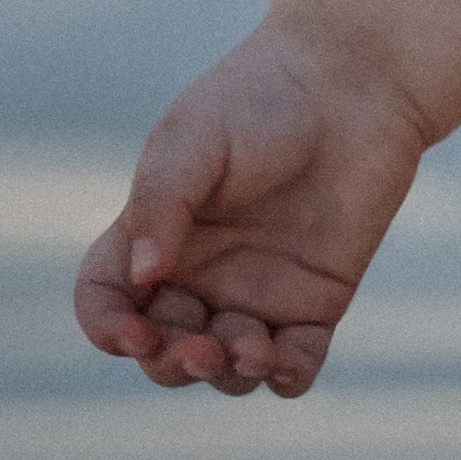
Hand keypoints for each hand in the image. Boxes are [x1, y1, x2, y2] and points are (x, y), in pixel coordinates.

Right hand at [72, 24, 429, 398]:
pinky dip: (288, 377)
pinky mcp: (317, 300)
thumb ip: (160, 205)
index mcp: (153, 235)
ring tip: (250, 345)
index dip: (107, 328)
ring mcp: (257, 291)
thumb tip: (144, 276)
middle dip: (172, 363)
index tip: (133, 333)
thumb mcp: (191, 141)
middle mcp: (199, 273)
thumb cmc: (261, 99)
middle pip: (163, 351)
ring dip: (228, 373)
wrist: (353, 83)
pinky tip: (286, 363)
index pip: (107, 301)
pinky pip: (296, 363)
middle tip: (200, 347)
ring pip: (227, 368)